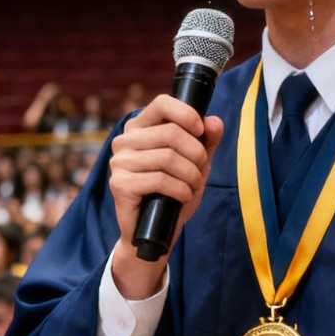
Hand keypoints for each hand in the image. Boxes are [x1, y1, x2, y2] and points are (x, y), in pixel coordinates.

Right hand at [108, 94, 224, 295]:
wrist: (156, 232)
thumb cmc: (174, 194)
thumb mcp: (195, 165)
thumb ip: (206, 142)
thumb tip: (215, 121)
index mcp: (140, 128)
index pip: (162, 103)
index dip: (187, 114)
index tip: (201, 132)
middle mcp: (124, 141)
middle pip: (171, 133)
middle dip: (196, 154)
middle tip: (200, 171)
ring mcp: (119, 162)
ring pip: (168, 157)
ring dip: (191, 175)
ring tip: (193, 187)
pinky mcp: (120, 185)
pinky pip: (160, 179)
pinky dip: (181, 189)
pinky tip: (184, 196)